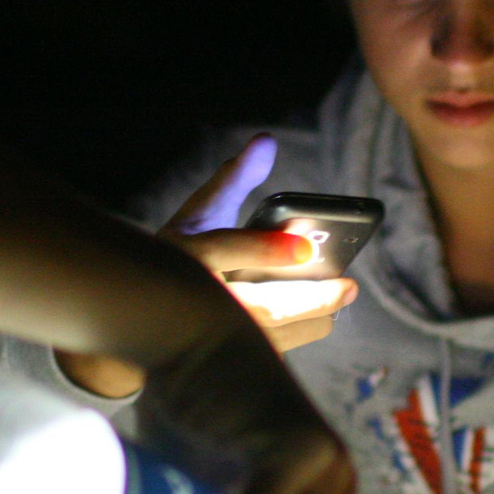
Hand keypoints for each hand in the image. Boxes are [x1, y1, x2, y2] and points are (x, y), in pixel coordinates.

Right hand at [55, 136, 354, 397]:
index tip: (305, 247)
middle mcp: (198, 298)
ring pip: (275, 332)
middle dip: (310, 298)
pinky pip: (276, 347)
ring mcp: (213, 332)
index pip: (228, 250)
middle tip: (349, 286)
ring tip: (341, 295)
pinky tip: (322, 314)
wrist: (144, 319)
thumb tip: (266, 140)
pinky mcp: (228, 353)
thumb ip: (235, 178)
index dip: (268, 250)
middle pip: (262, 306)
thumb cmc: (181, 253)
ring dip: (314, 316)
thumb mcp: (199, 212)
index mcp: (187, 255)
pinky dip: (303, 329)